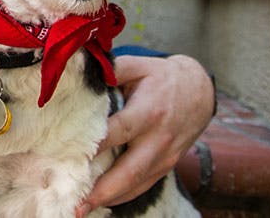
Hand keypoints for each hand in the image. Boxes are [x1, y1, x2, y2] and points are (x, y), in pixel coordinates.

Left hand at [75, 54, 213, 216]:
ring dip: (110, 199)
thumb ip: (111, 70)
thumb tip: (80, 73)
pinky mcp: (167, 164)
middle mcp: (158, 138)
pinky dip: (124, 196)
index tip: (69, 156)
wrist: (200, 90)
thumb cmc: (162, 77)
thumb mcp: (138, 66)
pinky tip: (103, 202)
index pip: (118, 131)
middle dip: (103, 190)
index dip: (95, 145)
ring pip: (137, 183)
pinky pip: (145, 185)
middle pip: (129, 170)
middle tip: (77, 204)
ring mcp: (165, 155)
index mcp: (148, 112)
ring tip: (82, 210)